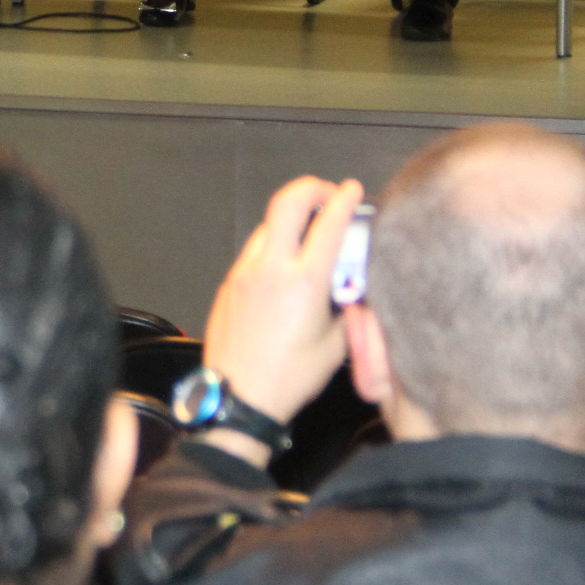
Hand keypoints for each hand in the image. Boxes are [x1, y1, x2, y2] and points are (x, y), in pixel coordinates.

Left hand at [198, 175, 365, 464]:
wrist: (239, 395)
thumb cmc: (293, 375)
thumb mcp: (337, 345)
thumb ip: (349, 307)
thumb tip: (355, 284)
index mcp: (304, 280)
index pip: (329, 224)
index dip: (344, 200)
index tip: (353, 188)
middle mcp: (270, 266)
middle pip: (287, 202)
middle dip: (311, 189)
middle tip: (329, 196)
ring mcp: (244, 271)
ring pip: (268, 224)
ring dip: (291, 217)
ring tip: (311, 231)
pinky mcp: (229, 282)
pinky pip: (254, 249)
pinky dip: (274, 242)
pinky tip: (287, 262)